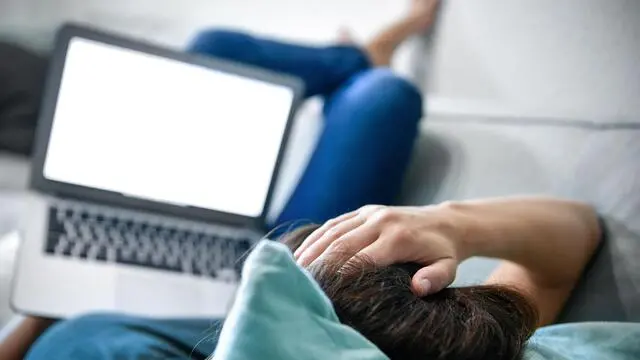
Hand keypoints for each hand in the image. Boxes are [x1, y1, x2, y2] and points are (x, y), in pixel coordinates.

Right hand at [294, 204, 468, 295]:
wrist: (444, 222)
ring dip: (312, 250)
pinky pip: (335, 223)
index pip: (362, 259)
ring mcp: (370, 213)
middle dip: (320, 264)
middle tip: (301, 282)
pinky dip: (317, 237)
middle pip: (341, 244)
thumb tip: (418, 288)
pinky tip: (303, 252)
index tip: (325, 292)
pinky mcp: (363, 211)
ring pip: (333, 232)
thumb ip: (434, 279)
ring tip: (295, 269)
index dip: (341, 276)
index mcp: (398, 238)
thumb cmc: (443, 251)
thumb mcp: (447, 268)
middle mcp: (380, 222)